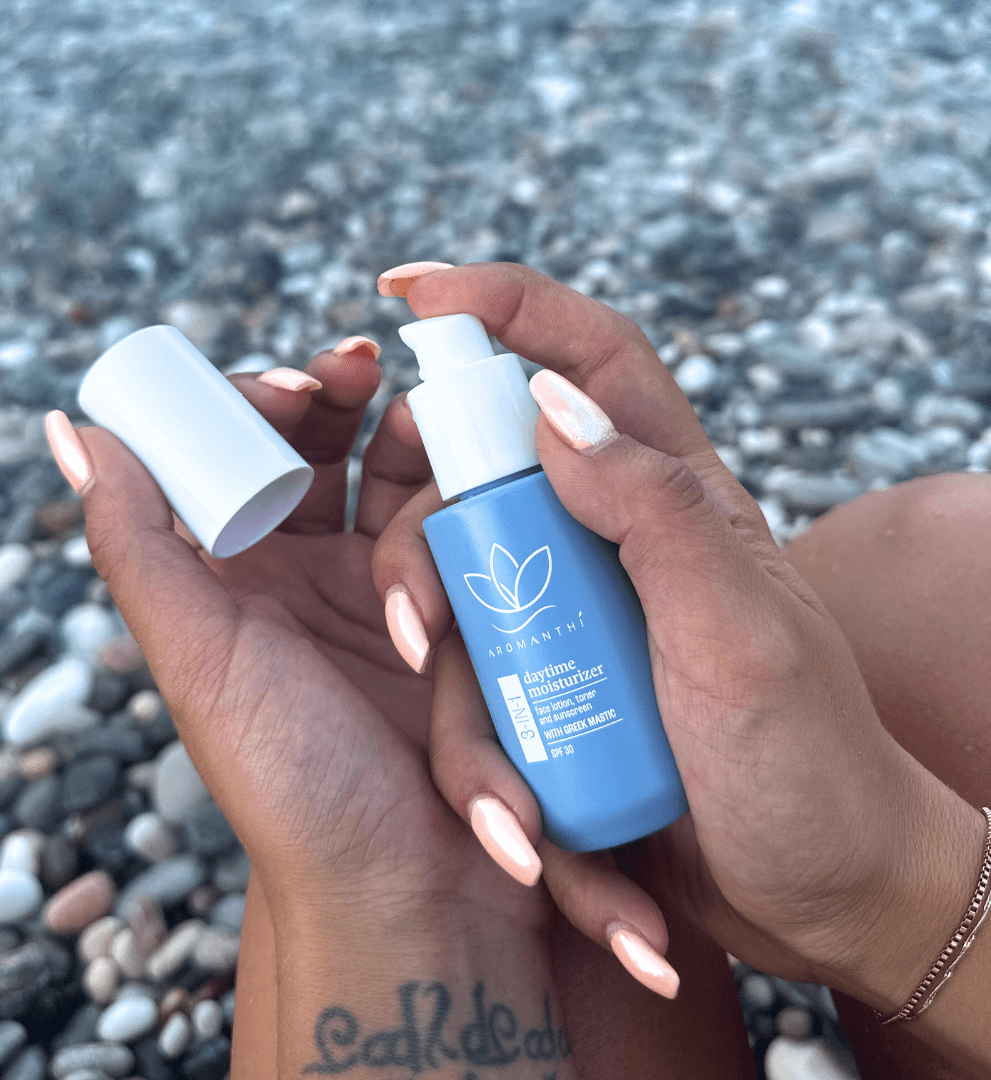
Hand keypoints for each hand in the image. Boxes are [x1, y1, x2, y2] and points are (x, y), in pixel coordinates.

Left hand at [48, 336, 603, 1076]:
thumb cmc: (296, 782)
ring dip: (409, 437)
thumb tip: (72, 431)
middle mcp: (314, 579)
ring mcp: (395, 591)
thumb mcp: (198, 659)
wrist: (416, 884)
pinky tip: (475, 481)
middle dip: (341, 396)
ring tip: (424, 421)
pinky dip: (464, 493)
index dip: (261, 405)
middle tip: (362, 365)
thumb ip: (138, 545)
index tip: (296, 385)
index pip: (241, 461)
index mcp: (239, 584)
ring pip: (400, 474)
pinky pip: (465, 525)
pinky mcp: (468, 613)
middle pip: (326, 451)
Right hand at [372, 263, 985, 1011]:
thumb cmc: (807, 762)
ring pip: (459, 612)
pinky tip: (537, 852)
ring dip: (460, 712)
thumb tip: (548, 403)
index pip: (590, 360)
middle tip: (417, 635)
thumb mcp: (740, 632)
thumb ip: (655, 510)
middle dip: (422, 551)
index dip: (506, 304)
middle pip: (479, 488)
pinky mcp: (546, 696)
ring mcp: (571, 622)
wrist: (824, 895)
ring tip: (511, 817)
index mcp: (671, 498)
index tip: (411, 289)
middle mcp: (608, 545)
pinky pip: (480, 710)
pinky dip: (493, 786)